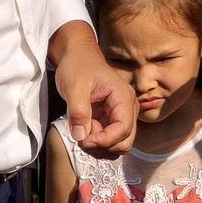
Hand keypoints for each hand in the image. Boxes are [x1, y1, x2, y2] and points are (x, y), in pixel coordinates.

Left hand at [51, 23, 134, 151]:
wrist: (77, 56)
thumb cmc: (78, 65)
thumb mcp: (74, 86)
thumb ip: (78, 111)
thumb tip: (81, 136)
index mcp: (123, 97)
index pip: (123, 128)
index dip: (106, 140)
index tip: (85, 141)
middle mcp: (127, 108)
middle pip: (124, 141)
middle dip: (103, 146)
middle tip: (81, 138)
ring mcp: (120, 115)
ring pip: (118, 144)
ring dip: (100, 146)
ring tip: (82, 132)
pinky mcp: (111, 119)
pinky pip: (109, 139)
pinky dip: (96, 142)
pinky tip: (84, 130)